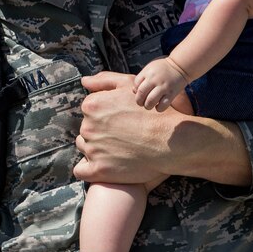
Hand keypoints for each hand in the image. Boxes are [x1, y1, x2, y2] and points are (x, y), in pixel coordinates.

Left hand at [74, 72, 251, 186]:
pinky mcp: (98, 171)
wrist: (170, 142)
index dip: (105, 115)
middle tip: (123, 135)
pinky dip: (89, 169)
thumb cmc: (152, 112)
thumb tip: (84, 82)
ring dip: (96, 149)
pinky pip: (81, 171)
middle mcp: (88, 126)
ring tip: (119, 149)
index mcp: (92, 106)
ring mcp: (92, 149)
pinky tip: (104, 165)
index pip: (89, 112)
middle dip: (101, 131)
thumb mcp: (130, 85)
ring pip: (85, 148)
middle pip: (87, 129)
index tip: (120, 120)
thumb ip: (104, 80)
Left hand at [133, 57, 189, 111]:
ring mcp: (163, 87)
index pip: (136, 85)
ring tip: (149, 105)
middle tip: (141, 103)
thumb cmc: (162, 68)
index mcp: (148, 72)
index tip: (140, 93)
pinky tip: (158, 106)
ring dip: (147, 106)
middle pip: (141, 94)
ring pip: (150, 101)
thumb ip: (141, 78)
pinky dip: (158, 108)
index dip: (136, 91)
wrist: (180, 66)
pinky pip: (162, 105)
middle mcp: (154, 79)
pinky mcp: (172, 93)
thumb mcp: (150, 68)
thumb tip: (134, 91)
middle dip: (139, 101)